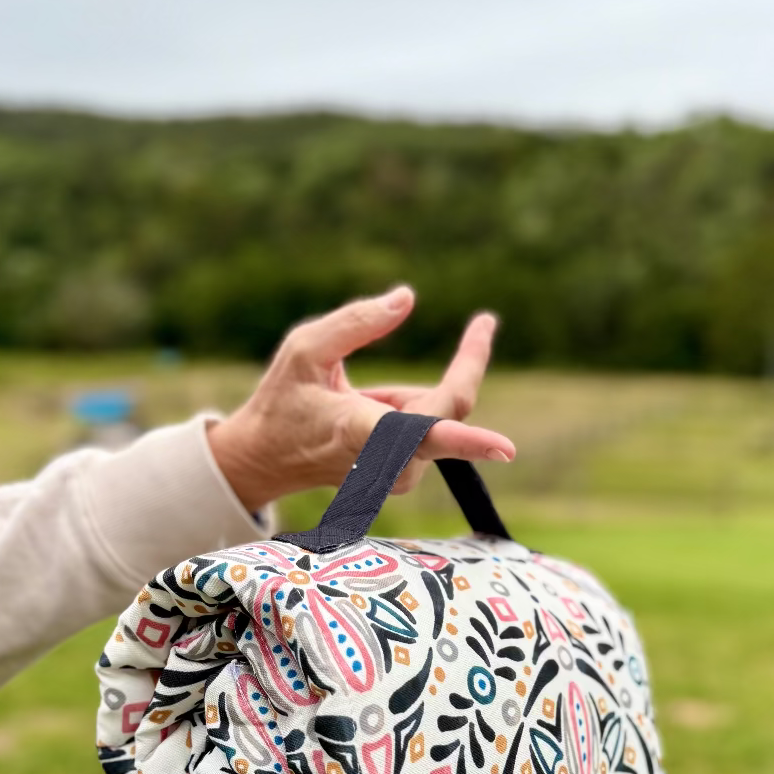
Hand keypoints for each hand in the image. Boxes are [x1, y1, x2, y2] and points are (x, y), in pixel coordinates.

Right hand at [207, 286, 513, 511]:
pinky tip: (363, 413)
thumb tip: (407, 298)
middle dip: (465, 363)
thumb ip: (356, 322)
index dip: (469, 442)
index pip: (419, 437)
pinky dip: (406, 408)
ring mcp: (398, 474)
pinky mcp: (405, 475)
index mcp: (360, 431)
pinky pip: (429, 425)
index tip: (506, 449)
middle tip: (484, 322)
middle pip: (451, 407)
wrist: (267, 459)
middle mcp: (387, 461)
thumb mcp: (304, 348)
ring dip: (408, 394)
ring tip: (354, 396)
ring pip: (438, 414)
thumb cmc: (284, 401)